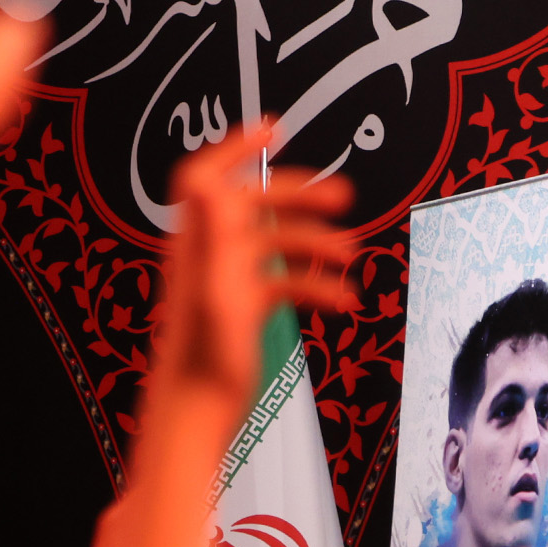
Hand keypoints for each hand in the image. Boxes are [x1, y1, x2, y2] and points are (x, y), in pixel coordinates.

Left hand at [154, 124, 354, 402]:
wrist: (198, 417)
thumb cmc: (201, 363)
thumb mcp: (211, 290)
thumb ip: (209, 230)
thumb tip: (202, 179)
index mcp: (198, 244)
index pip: (206, 176)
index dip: (236, 147)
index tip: (273, 129)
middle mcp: (210, 256)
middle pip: (255, 206)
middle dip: (300, 196)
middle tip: (342, 195)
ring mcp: (227, 281)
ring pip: (276, 244)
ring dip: (315, 244)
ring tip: (350, 253)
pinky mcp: (243, 308)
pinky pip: (283, 283)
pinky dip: (313, 286)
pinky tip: (339, 299)